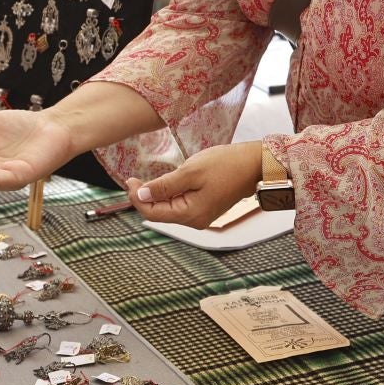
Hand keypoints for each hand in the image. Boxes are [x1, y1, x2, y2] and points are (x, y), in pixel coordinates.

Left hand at [126, 142, 263, 229]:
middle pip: (160, 213)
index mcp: (191, 214)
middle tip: (134, 178)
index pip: (153, 213)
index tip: (130, 180)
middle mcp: (195, 220)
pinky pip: (180, 204)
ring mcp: (200, 216)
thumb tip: (140, 195)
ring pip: (169, 208)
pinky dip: (169, 194)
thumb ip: (164, 186)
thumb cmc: (225, 165)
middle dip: (145, 197)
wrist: (254, 164)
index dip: (137, 198)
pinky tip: (166, 182)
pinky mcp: (204, 208)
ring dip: (157, 195)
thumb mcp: (190, 172)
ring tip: (148, 179)